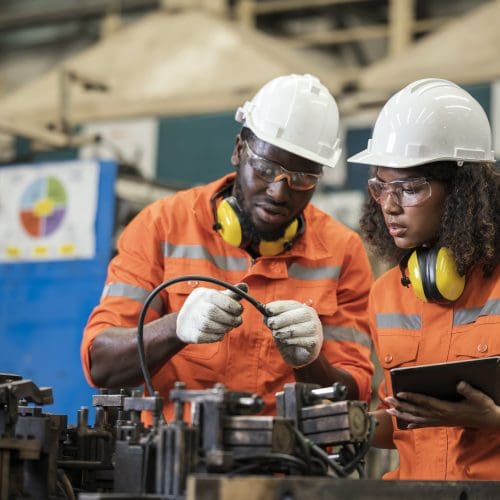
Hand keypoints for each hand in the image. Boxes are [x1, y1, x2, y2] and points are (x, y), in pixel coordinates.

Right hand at [176, 285, 245, 343]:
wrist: (186, 321)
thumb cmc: (207, 306)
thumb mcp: (218, 297)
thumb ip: (232, 294)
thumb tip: (245, 286)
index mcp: (205, 294)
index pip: (217, 298)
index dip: (233, 305)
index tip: (240, 310)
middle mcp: (196, 306)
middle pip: (212, 312)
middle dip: (229, 318)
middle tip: (237, 321)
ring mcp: (192, 320)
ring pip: (209, 325)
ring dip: (224, 328)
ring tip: (229, 326)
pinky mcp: (193, 334)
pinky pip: (207, 337)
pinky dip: (217, 336)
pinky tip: (220, 332)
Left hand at [265, 300, 322, 367]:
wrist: (298, 355)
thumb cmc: (287, 337)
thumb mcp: (278, 327)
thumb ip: (272, 321)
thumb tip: (266, 316)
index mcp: (302, 309)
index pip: (292, 304)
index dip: (280, 306)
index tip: (267, 309)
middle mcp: (312, 317)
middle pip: (301, 313)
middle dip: (283, 318)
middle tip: (270, 323)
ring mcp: (316, 329)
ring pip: (303, 327)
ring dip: (286, 330)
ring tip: (276, 334)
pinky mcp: (316, 342)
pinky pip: (305, 340)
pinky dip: (292, 340)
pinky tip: (284, 341)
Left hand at [385, 381, 499, 428]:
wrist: (490, 421)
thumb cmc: (483, 407)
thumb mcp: (479, 397)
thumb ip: (468, 391)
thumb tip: (459, 383)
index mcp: (447, 409)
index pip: (426, 402)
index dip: (412, 398)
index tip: (400, 393)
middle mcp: (441, 416)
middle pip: (417, 410)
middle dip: (401, 405)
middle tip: (388, 400)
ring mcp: (441, 421)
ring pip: (418, 418)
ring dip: (402, 414)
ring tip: (389, 410)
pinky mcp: (443, 423)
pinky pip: (426, 424)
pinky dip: (414, 424)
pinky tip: (405, 424)